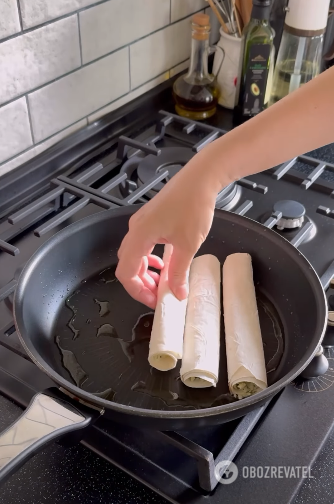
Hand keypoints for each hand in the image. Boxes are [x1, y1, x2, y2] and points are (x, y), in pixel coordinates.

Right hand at [116, 160, 219, 307]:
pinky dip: (150, 259)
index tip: (155, 300)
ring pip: (135, 255)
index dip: (138, 291)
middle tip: (160, 294)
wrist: (200, 178)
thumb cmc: (193, 206)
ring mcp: (142, 223)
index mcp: (139, 236)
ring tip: (164, 282)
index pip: (126, 272)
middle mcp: (135, 229)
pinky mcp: (150, 219)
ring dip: (147, 272)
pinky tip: (164, 263)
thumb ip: (179, 272)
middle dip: (142, 283)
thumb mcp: (188, 245)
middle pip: (128, 265)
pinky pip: (143, 245)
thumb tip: (177, 294)